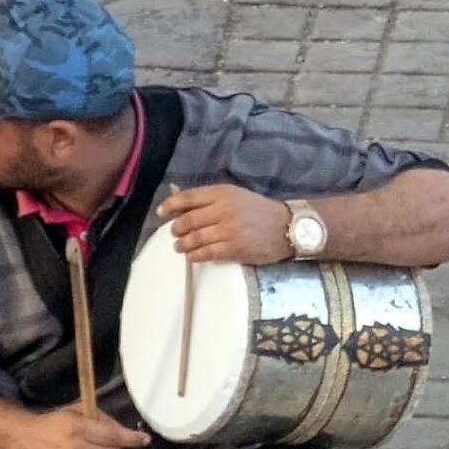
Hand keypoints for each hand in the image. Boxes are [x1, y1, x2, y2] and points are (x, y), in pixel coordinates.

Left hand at [157, 184, 293, 263]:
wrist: (288, 228)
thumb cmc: (260, 211)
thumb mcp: (236, 196)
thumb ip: (209, 199)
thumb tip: (177, 200)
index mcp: (224, 193)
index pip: (188, 198)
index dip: (170, 205)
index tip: (161, 213)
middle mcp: (224, 210)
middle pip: (188, 220)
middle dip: (176, 228)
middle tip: (175, 233)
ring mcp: (229, 231)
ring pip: (194, 239)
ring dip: (182, 244)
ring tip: (180, 246)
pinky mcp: (234, 249)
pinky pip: (206, 253)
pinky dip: (195, 255)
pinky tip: (193, 256)